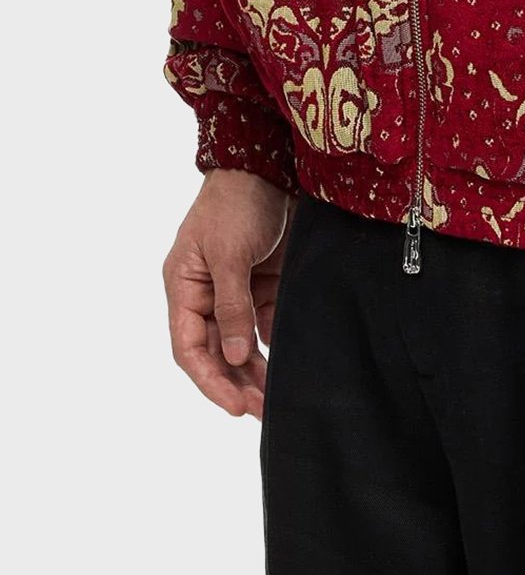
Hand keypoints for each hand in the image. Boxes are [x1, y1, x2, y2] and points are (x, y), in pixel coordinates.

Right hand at [163, 170, 294, 419]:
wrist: (269, 163)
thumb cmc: (236, 202)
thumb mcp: (229, 254)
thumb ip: (231, 306)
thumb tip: (233, 356)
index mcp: (183, 286)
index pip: (189, 347)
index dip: (209, 380)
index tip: (235, 406)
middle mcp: (206, 293)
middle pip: (216, 351)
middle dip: (236, 382)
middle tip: (263, 410)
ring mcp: (236, 288)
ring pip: (242, 342)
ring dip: (257, 369)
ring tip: (277, 397)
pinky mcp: (264, 281)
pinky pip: (266, 321)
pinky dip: (276, 343)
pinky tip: (291, 362)